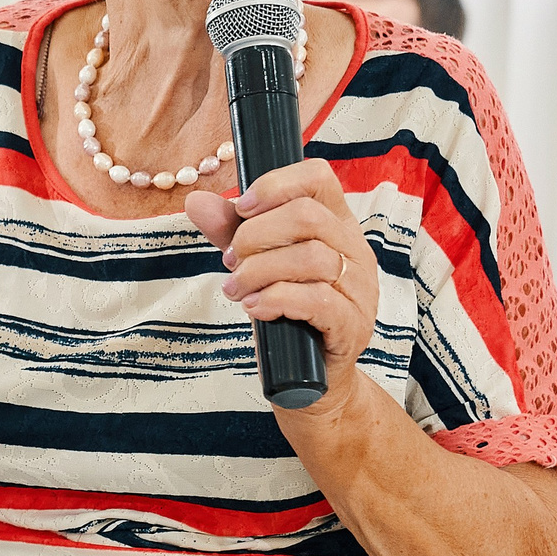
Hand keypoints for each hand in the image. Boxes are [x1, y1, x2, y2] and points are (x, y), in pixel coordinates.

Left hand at [185, 159, 379, 413]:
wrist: (307, 377)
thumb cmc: (285, 312)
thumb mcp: (255, 265)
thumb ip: (230, 232)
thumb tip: (196, 200)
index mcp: (336, 224)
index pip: (319, 178)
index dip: (275, 184)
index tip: (241, 208)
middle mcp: (355, 250)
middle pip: (308, 216)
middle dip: (255, 236)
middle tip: (232, 262)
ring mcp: (360, 288)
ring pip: (311, 258)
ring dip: (259, 271)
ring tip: (236, 289)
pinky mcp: (352, 324)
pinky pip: (316, 300)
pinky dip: (275, 299)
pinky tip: (254, 307)